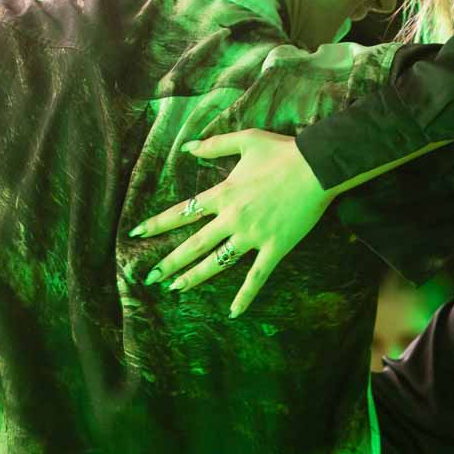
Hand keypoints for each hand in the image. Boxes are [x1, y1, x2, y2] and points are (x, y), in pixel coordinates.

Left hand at [131, 129, 331, 315]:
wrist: (317, 166)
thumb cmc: (283, 152)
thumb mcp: (246, 140)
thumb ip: (214, 145)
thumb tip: (187, 148)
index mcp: (223, 194)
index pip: (183, 212)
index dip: (157, 224)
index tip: (136, 234)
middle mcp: (232, 218)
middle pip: (194, 244)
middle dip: (168, 261)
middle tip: (150, 277)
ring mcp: (252, 236)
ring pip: (217, 262)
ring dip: (194, 277)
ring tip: (176, 288)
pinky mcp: (274, 248)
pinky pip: (256, 277)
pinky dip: (245, 296)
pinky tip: (234, 313)